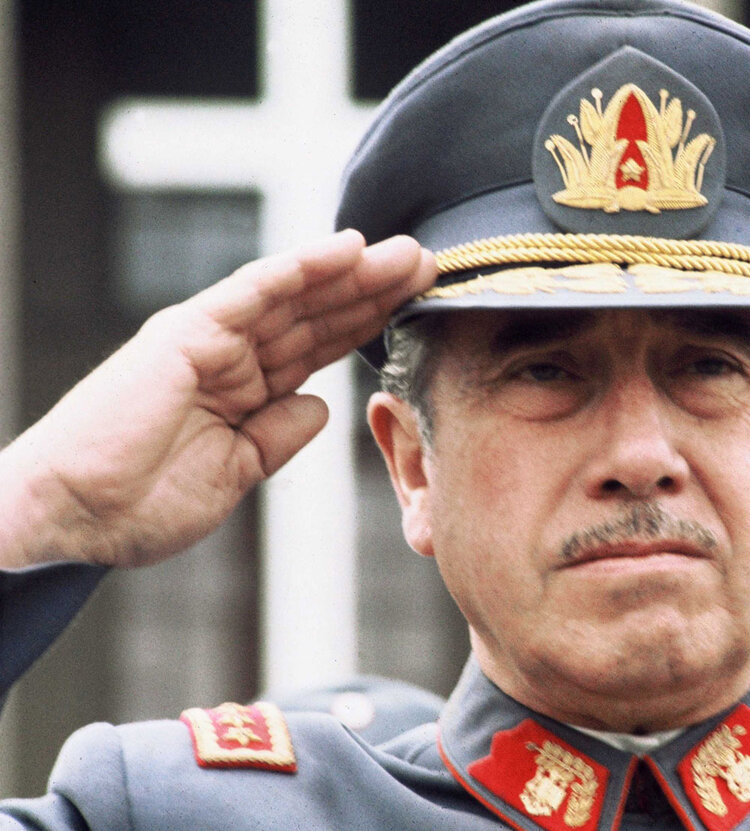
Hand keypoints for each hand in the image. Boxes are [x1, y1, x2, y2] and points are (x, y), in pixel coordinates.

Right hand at [0, 230, 435, 568]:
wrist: (74, 517)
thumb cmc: (140, 502)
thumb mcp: (236, 472)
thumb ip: (277, 436)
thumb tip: (318, 406)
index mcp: (245, 388)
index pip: (320, 346)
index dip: (369, 324)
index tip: (418, 308)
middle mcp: (232, 354)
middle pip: (318, 314)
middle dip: (376, 290)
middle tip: (433, 264)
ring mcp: (211, 339)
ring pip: (296, 295)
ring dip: (354, 272)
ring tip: (409, 253)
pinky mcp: (187, 333)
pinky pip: (252, 293)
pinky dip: (299, 269)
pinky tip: (346, 250)